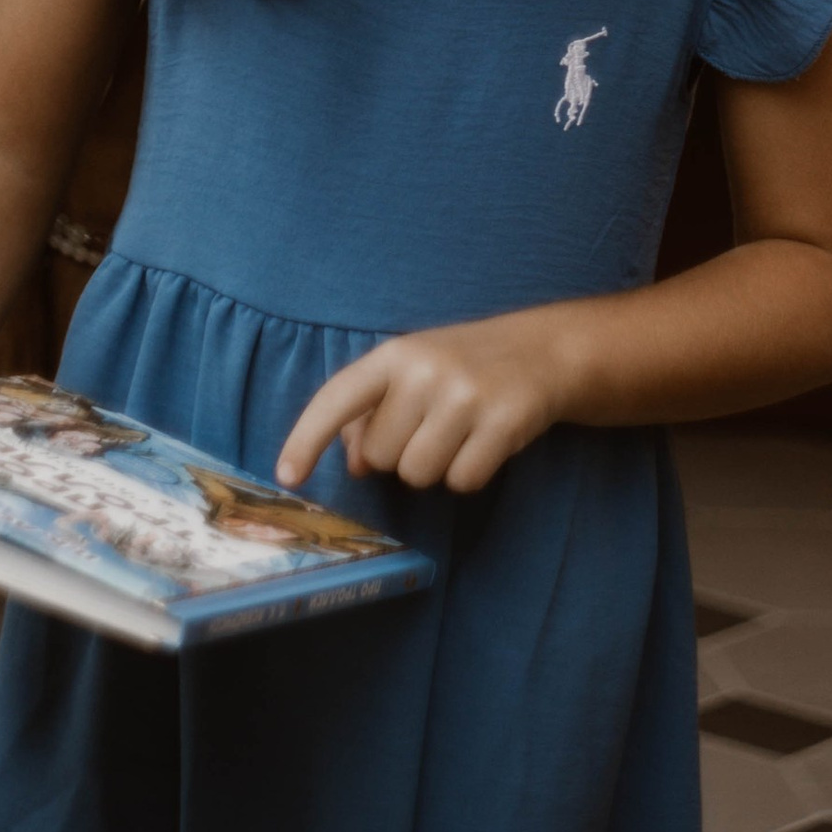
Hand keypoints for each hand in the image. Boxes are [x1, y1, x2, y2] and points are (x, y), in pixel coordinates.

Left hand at [278, 309, 578, 497]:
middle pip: (379, 456)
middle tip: (432, 426)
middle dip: (399, 454)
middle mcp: (426, 370)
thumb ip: (372, 414)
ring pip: (417, 474)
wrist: (545, 350)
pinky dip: (470, 473)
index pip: (336, 398)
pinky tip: (485, 443)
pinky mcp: (504, 422)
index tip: (286, 477)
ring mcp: (466, 395)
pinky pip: (461, 481)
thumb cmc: (464, 367)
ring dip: (435, 468)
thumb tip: (353, 464)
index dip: (306, 439)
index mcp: (395, 355)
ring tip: (459, 434)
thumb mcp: (413, 374)